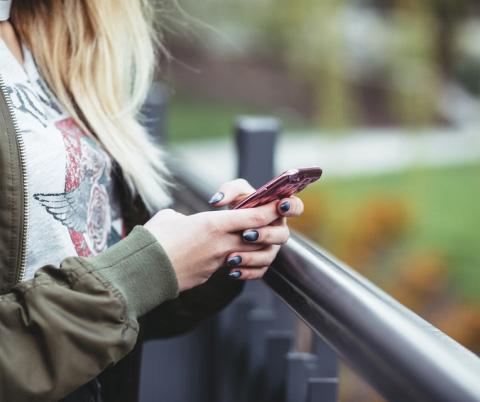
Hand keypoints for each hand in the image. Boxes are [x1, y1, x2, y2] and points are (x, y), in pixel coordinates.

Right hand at [145, 179, 302, 290]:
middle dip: (268, 228)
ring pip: (249, 254)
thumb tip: (185, 222)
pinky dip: (236, 261)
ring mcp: (217, 262)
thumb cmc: (153, 240)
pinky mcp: (210, 275)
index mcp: (213, 224)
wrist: (143, 272)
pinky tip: (230, 257)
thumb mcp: (170, 218)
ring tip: (248, 240)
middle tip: (268, 221)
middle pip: (258, 236)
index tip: (280, 204)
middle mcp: (221, 244)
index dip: (271, 210)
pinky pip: (232, 267)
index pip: (255, 217)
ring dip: (254, 247)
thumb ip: (185, 217)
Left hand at [208, 179, 303, 279]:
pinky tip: (232, 271)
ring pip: (269, 256)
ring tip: (232, 257)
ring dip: (251, 257)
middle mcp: (278, 230)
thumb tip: (217, 201)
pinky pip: (259, 271)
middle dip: (265, 235)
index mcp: (278, 209)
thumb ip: (228, 190)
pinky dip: (246, 272)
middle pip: (282, 235)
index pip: (295, 207)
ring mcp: (271, 248)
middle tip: (246, 234)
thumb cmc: (238, 205)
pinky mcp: (261, 263)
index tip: (280, 206)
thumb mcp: (234, 193)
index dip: (292, 207)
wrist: (227, 227)